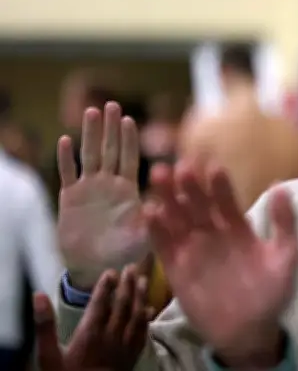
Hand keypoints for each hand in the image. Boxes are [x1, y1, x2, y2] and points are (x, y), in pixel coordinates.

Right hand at [34, 266, 152, 370]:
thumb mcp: (48, 357)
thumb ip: (45, 326)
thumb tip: (38, 296)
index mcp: (90, 333)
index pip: (101, 303)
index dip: (106, 286)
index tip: (110, 271)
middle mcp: (111, 336)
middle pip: (122, 305)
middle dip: (126, 284)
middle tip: (131, 267)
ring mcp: (124, 347)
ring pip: (136, 315)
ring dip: (140, 296)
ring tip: (143, 279)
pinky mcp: (132, 357)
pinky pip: (143, 333)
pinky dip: (146, 319)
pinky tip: (149, 310)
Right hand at [58, 102, 149, 289]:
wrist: (98, 266)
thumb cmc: (126, 252)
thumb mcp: (143, 238)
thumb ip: (150, 222)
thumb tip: (160, 206)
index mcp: (129, 190)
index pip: (129, 158)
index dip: (129, 140)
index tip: (130, 119)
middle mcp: (109, 184)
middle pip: (110, 150)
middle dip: (111, 128)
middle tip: (111, 104)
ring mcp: (89, 188)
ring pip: (89, 155)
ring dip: (90, 134)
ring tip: (92, 111)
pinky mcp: (70, 198)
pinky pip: (68, 174)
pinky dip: (66, 158)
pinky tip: (65, 140)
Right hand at [144, 162, 297, 366]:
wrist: (250, 331)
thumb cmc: (272, 293)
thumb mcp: (286, 257)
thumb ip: (284, 223)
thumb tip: (281, 186)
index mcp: (237, 226)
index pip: (226, 200)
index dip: (220, 185)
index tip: (214, 167)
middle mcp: (212, 232)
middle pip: (197, 203)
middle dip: (189, 184)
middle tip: (181, 166)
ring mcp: (193, 248)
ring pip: (177, 217)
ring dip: (168, 198)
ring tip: (160, 176)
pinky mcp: (176, 268)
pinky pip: (163, 246)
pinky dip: (156, 229)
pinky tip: (150, 211)